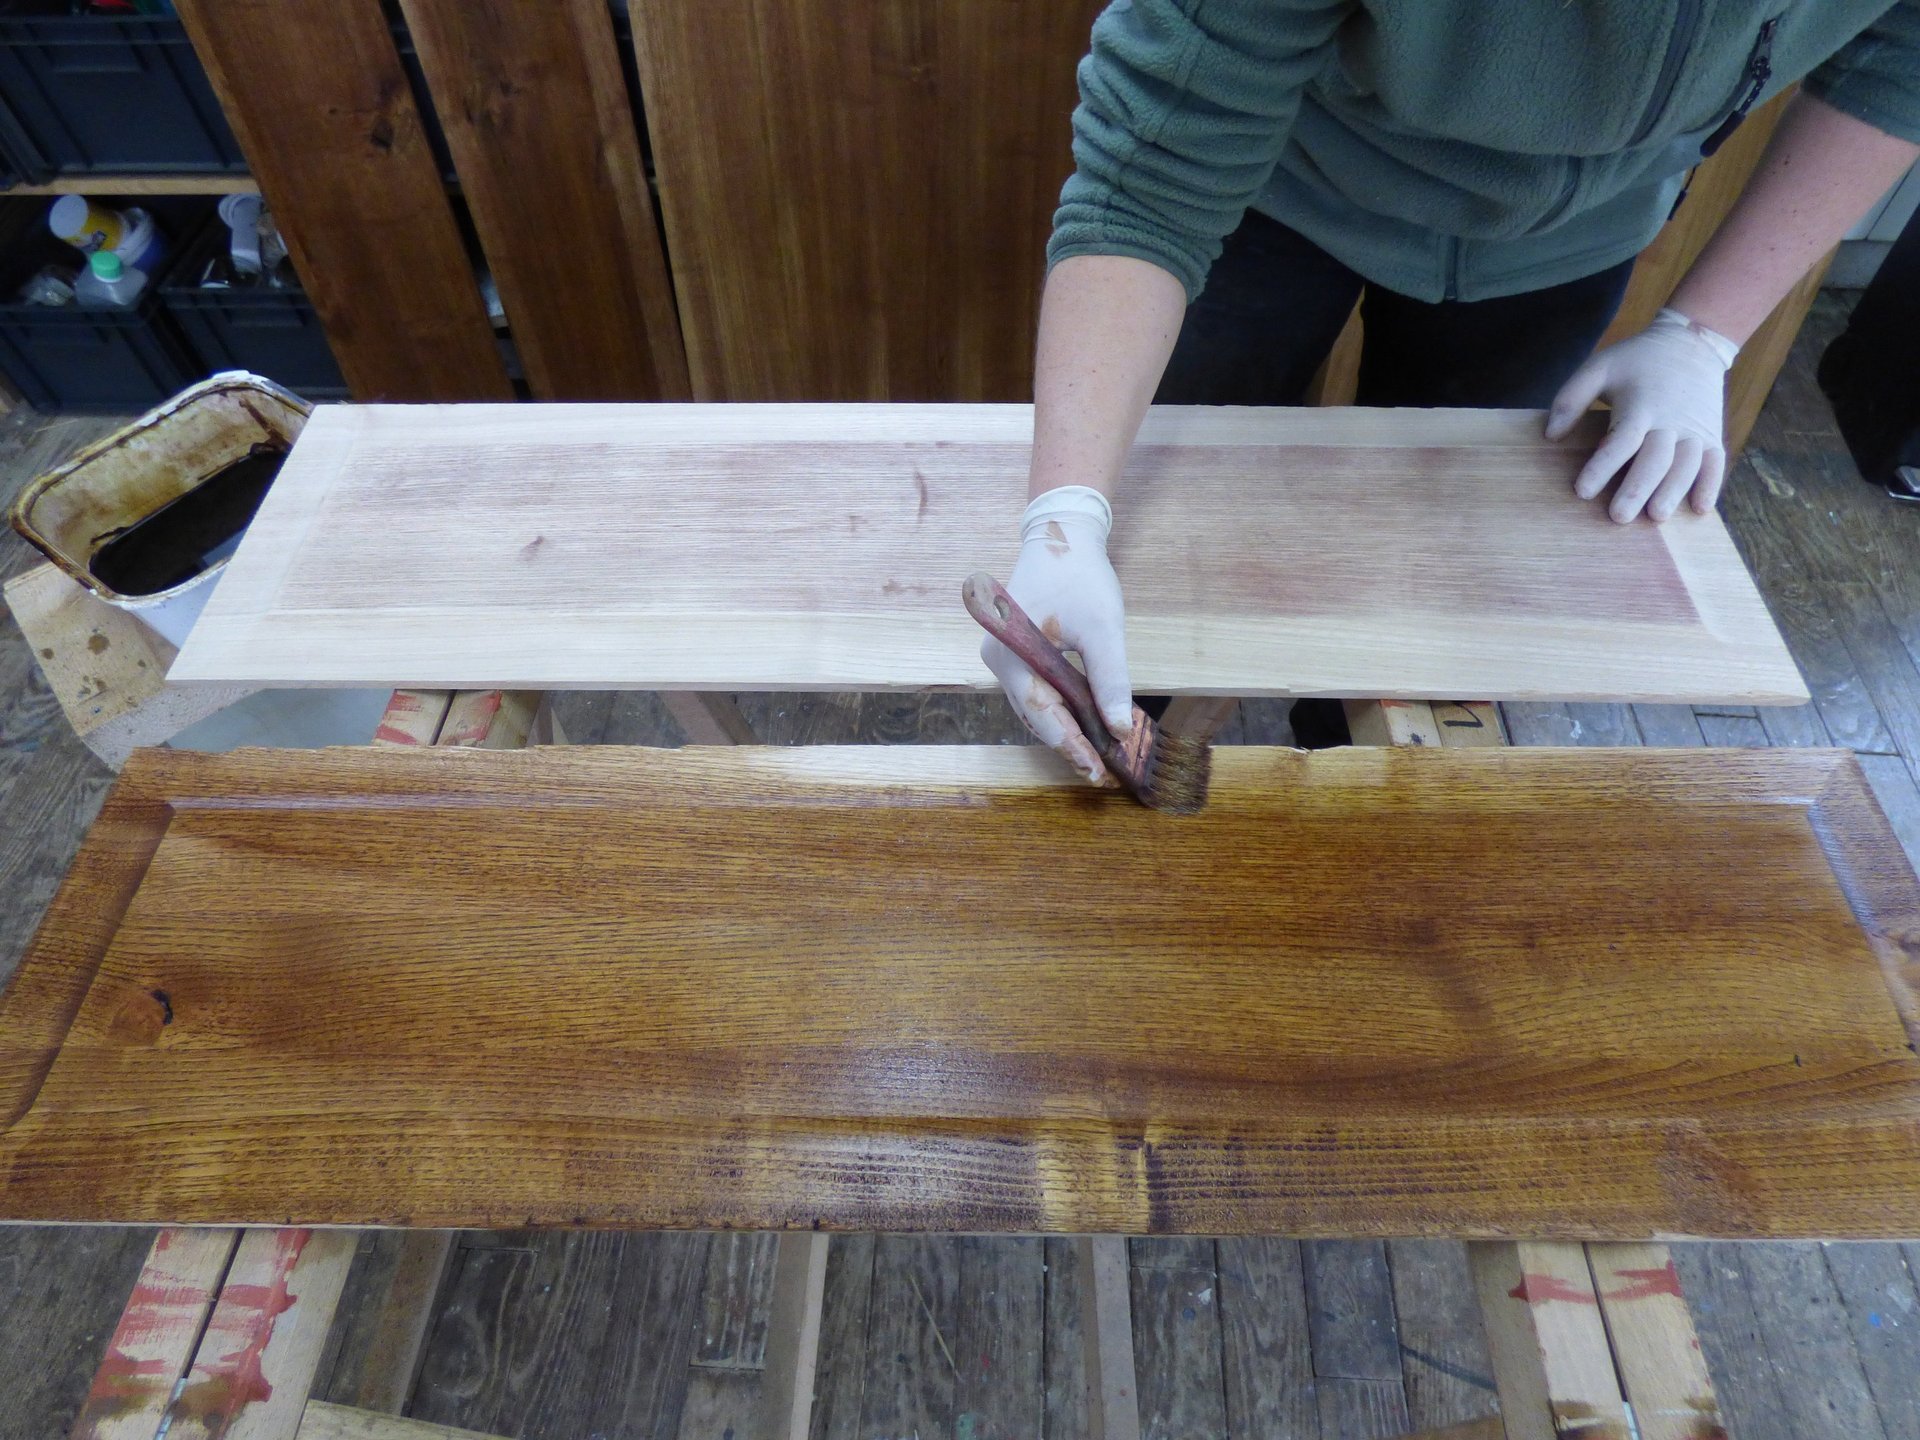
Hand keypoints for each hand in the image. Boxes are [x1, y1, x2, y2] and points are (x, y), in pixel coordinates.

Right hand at [980, 485, 1133, 784]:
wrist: (1061, 534)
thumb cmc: (1080, 576)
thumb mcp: (1103, 628)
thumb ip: (1110, 679)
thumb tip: (1121, 728)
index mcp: (1011, 655)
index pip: (1041, 714)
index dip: (1071, 745)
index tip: (1097, 770)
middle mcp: (997, 660)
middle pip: (1033, 715)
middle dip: (1067, 743)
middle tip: (1099, 771)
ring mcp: (1003, 656)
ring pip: (1033, 706)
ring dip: (1063, 729)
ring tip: (1094, 753)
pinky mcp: (1014, 651)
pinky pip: (1034, 690)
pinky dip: (1058, 708)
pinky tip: (1082, 722)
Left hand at [1546, 308, 1739, 523]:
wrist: (1691, 343)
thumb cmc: (1637, 361)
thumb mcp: (1600, 367)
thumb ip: (1571, 399)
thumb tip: (1550, 435)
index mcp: (1641, 404)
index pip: (1621, 440)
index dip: (1602, 466)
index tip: (1582, 491)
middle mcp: (1671, 419)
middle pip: (1656, 458)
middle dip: (1637, 488)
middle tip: (1618, 516)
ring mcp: (1696, 428)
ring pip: (1687, 464)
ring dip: (1673, 491)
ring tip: (1657, 516)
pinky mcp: (1712, 434)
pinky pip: (1716, 462)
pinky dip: (1711, 484)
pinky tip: (1699, 509)